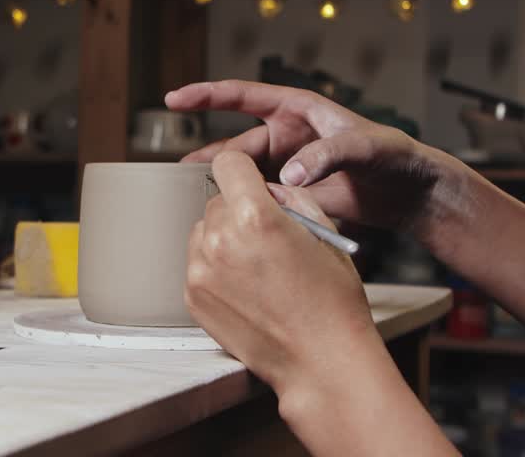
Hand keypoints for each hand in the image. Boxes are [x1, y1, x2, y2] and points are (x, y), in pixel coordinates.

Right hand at [166, 80, 453, 234]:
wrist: (412, 192)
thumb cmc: (396, 156)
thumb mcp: (364, 147)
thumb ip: (327, 155)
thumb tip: (289, 174)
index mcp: (298, 109)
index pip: (242, 96)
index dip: (206, 95)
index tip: (175, 98)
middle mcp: (288, 136)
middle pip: (237, 146)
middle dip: (213, 161)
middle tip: (189, 177)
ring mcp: (289, 166)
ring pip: (246, 176)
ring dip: (228, 188)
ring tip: (203, 202)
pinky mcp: (295, 195)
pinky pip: (262, 199)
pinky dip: (249, 208)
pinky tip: (237, 221)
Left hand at [185, 151, 381, 392]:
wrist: (320, 361)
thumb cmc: (331, 301)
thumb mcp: (324, 232)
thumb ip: (291, 198)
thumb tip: (267, 188)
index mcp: (255, 217)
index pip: (228, 164)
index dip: (243, 170)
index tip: (249, 180)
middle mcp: (220, 240)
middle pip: (217, 200)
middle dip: (240, 210)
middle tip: (267, 237)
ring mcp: (201, 270)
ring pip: (205, 231)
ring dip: (225, 239)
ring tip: (259, 268)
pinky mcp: (193, 296)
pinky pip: (199, 263)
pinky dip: (217, 268)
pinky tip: (248, 289)